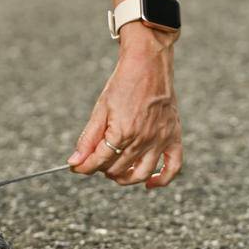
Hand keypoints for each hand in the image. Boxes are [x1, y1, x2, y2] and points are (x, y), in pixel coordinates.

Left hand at [67, 24, 182, 188]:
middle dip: (102, 168)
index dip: (84, 166)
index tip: (75, 167)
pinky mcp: (174, 137)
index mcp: (122, 131)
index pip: (99, 161)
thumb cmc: (123, 83)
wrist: (148, 64)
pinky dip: (161, 180)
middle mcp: (143, 139)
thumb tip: (74, 162)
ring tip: (115, 172)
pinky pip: (172, 167)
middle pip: (118, 168)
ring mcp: (160, 140)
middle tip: (96, 161)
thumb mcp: (101, 108)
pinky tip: (149, 183)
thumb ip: (88, 138)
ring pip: (141, 174)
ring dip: (125, 178)